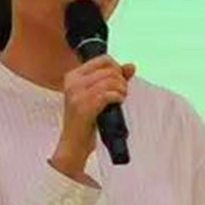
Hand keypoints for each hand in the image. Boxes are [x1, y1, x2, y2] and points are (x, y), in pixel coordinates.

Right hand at [50, 56, 135, 179]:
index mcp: (73, 76)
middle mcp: (73, 82)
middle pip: (109, 70)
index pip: (102, 59)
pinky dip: (118, 98)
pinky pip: (108, 94)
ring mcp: (77, 94)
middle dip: (121, 81)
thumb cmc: (85, 120)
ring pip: (111, 81)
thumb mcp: (97, 95)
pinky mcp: (84, 107)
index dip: (117, 68)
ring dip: (121, 90)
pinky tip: (117, 104)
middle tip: (121, 93)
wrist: (73, 144)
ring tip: (120, 99)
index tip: (118, 81)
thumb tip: (131, 66)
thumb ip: (114, 78)